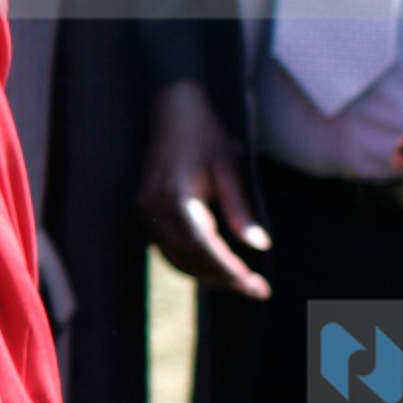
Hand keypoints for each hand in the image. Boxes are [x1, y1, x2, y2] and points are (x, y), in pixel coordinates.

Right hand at [137, 79, 270, 299]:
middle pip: (188, 258)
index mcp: (175, 193)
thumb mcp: (229, 166)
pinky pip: (167, 248)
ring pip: (176, 258)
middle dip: (222, 278)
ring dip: (207, 275)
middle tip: (257, 290)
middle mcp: (153, 206)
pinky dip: (191, 263)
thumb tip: (259, 246)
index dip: (228, 269)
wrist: (169, 111)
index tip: (255, 285)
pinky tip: (215, 268)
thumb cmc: (204, 134)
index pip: (202, 245)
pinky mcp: (143, 212)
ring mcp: (144, 211)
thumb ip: (240, 209)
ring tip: (240, 283)